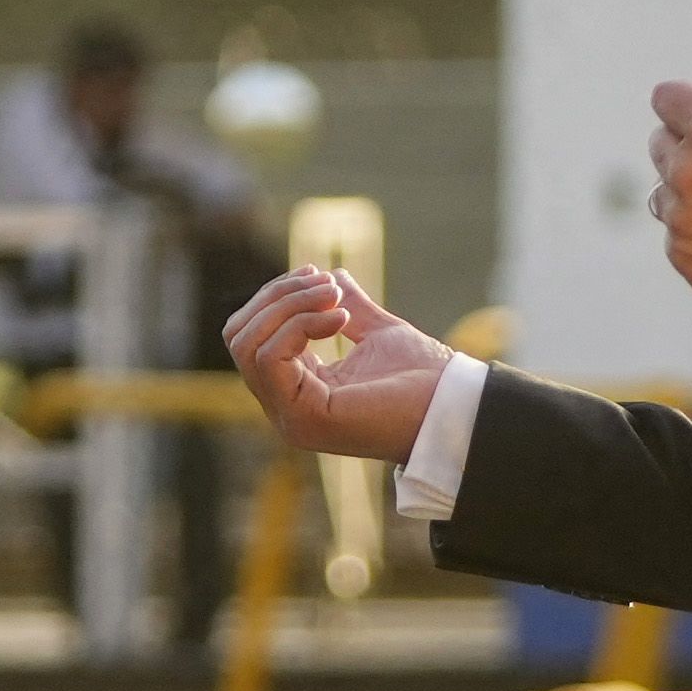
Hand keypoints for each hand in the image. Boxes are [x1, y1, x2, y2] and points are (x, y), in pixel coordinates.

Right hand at [221, 261, 460, 466]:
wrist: (452, 408)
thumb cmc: (423, 379)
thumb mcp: (378, 332)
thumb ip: (350, 308)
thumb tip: (331, 272)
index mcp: (297, 390)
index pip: (251, 335)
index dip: (277, 296)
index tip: (320, 275)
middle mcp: (285, 407)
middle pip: (239, 336)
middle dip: (277, 296)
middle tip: (324, 284)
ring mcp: (289, 417)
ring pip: (248, 344)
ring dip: (289, 306)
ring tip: (334, 298)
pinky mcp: (303, 417)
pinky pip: (270, 358)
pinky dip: (299, 326)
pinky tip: (340, 320)